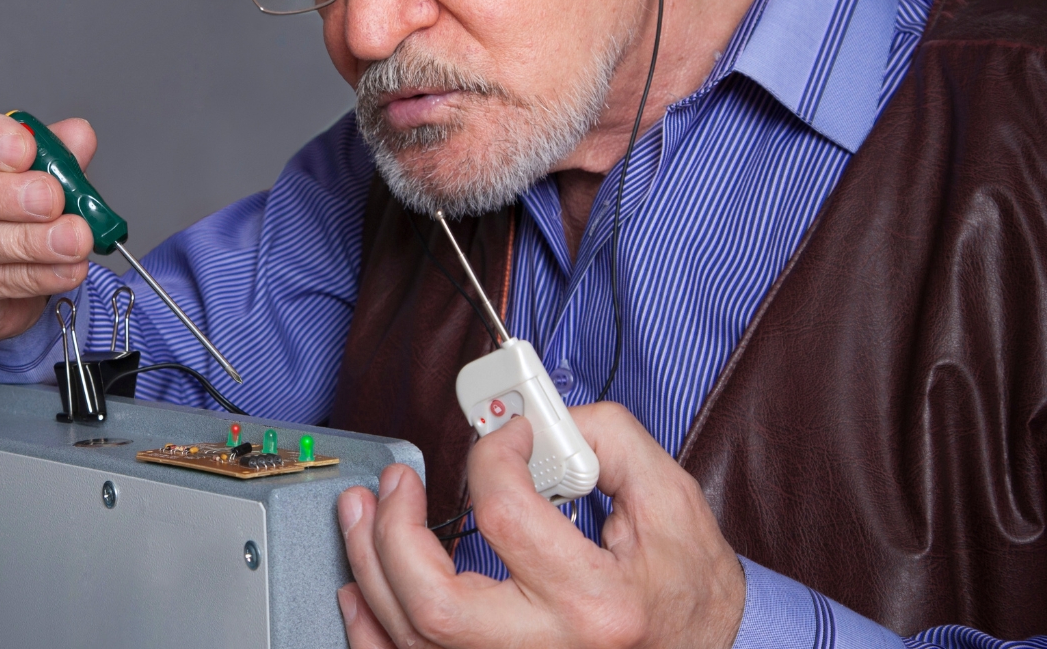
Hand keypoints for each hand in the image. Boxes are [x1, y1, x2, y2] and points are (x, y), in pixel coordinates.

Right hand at [0, 96, 96, 339]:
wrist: (4, 261)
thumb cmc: (6, 194)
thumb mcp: (32, 162)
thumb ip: (52, 148)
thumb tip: (78, 136)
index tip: (25, 149)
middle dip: (0, 195)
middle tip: (50, 199)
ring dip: (26, 242)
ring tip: (73, 240)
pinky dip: (31, 276)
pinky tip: (64, 268)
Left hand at [336, 402, 743, 648]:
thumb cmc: (687, 590)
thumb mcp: (672, 502)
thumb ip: (607, 442)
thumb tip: (539, 419)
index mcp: (599, 602)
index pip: (508, 516)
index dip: (491, 455)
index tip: (502, 434)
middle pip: (435, 604)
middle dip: (394, 532)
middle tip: (394, 483)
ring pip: (412, 638)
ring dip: (367, 568)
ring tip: (361, 512)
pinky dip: (372, 628)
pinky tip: (360, 587)